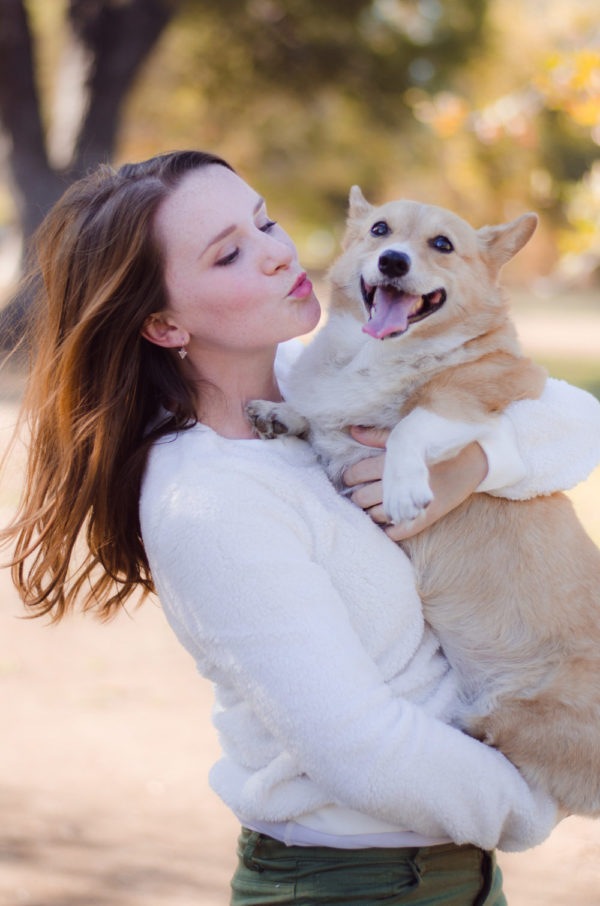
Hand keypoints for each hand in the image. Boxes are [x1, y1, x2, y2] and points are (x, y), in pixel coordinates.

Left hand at [343, 426, 488, 539]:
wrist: (474, 458)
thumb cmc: (438, 443)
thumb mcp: (406, 436)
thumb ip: (377, 437)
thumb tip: (354, 431)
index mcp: (391, 463)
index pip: (356, 474)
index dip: (348, 477)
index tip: (349, 478)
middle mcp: (397, 485)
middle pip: (361, 497)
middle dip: (357, 496)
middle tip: (359, 494)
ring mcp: (412, 503)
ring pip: (375, 516)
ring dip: (370, 513)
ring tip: (372, 507)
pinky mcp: (425, 517)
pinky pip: (397, 532)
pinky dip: (388, 530)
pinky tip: (388, 524)